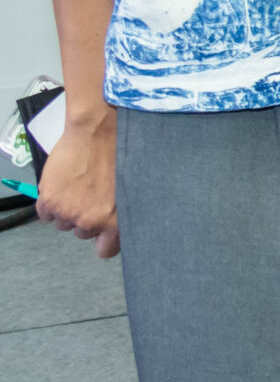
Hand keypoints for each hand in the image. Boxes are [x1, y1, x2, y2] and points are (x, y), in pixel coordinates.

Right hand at [34, 108, 118, 257]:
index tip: (102, 231)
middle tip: (92, 194)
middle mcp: (90, 221)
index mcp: (115, 221)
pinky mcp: (49, 201)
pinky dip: (51, 201)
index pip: (105, 250)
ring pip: (63, 223)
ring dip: (67, 208)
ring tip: (79, 185)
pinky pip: (45, 213)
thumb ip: (122, 212)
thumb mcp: (132, 187)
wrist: (98, 130)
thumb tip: (115, 227)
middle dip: (86, 217)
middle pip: (82, 232)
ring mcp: (67, 212)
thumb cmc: (120, 153)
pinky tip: (64, 184)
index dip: (103, 239)